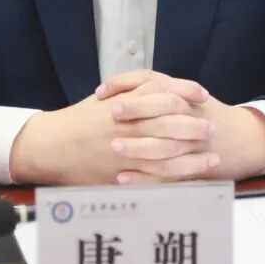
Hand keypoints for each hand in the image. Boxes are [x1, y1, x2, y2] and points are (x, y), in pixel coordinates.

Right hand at [9, 71, 216, 184]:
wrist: (51, 146)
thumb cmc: (79, 121)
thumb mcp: (104, 99)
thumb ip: (130, 91)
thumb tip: (159, 84)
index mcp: (123, 104)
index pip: (161, 93)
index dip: (184, 92)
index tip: (202, 93)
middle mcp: (126, 127)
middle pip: (169, 123)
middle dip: (194, 125)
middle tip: (213, 127)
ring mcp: (124, 153)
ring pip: (166, 153)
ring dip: (192, 154)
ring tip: (213, 155)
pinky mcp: (121, 175)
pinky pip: (154, 178)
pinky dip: (175, 177)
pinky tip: (192, 178)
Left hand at [96, 70, 264, 182]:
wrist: (241, 138)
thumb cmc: (203, 114)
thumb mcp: (182, 93)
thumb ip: (152, 87)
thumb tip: (109, 91)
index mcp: (184, 96)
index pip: (156, 85)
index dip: (129, 88)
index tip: (104, 94)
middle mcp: (189, 117)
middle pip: (162, 110)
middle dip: (136, 113)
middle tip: (111, 118)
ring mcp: (191, 144)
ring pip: (165, 145)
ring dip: (138, 147)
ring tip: (114, 149)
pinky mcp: (191, 167)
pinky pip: (167, 174)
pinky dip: (144, 178)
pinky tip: (122, 179)